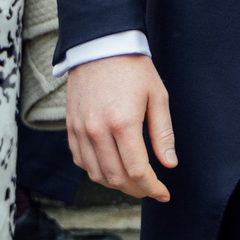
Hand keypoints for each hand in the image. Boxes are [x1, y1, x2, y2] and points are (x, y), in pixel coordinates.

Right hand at [65, 53, 176, 200]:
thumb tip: (169, 164)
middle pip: (115, 177)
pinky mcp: (70, 127)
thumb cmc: (133, 68)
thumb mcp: (157, 97)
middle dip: (136, 190)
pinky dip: (96, 171)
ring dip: (116, 184)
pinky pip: (81, 160)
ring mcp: (80, 129)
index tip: (163, 193)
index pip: (137, 171)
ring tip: (133, 182)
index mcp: (123, 123)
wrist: (100, 45)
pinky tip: (110, 168)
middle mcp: (97, 130)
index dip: (152, 188)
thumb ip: (163, 133)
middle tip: (150, 189)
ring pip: (96, 174)